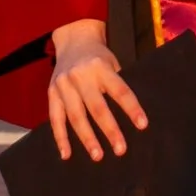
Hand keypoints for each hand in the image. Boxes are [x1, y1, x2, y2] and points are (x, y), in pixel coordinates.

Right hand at [48, 19, 147, 163]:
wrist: (73, 40)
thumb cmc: (99, 57)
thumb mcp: (113, 63)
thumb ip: (117, 85)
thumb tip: (135, 116)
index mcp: (101, 67)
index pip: (120, 91)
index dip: (132, 108)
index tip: (143, 125)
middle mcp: (81, 76)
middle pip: (97, 107)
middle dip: (110, 130)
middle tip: (121, 150)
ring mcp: (64, 85)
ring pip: (75, 116)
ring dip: (87, 138)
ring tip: (98, 156)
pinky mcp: (52, 93)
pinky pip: (55, 119)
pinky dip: (60, 138)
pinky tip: (67, 154)